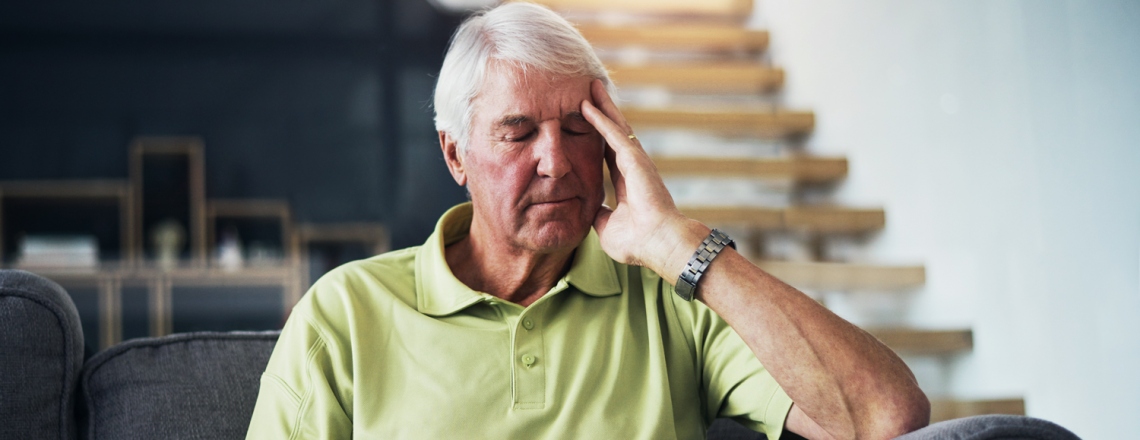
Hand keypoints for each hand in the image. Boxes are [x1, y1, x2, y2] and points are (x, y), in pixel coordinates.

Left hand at [581, 80, 707, 278]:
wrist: (659, 244)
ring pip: (616, 126)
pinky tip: (587, 105)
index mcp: (627, 183)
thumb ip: (599, 215)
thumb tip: (588, 212)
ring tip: (591, 86)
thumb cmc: (638, 242)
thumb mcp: (607, 227)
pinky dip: (600, 118)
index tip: (587, 124)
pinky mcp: (635, 158)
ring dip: (603, 106)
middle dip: (603, 112)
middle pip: (614, 132)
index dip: (598, 138)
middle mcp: (633, 167)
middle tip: (590, 92)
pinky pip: (614, 133)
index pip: (608, 153)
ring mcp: (636, 161)